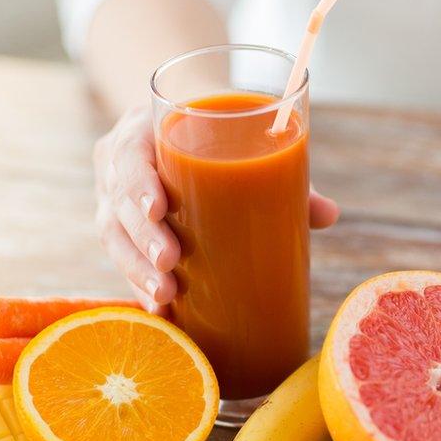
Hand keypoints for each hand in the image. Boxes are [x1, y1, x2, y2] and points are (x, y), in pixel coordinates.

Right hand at [93, 106, 339, 312]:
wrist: (183, 131)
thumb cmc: (217, 139)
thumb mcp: (243, 146)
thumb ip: (283, 175)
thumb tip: (329, 214)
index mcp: (143, 130)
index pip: (129, 151)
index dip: (137, 181)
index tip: (160, 209)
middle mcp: (119, 163)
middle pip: (117, 199)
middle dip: (142, 236)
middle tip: (170, 264)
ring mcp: (112, 196)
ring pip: (112, 233)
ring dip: (135, 268)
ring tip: (165, 296)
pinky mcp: (118, 226)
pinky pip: (119, 256)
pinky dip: (137, 283)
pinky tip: (159, 310)